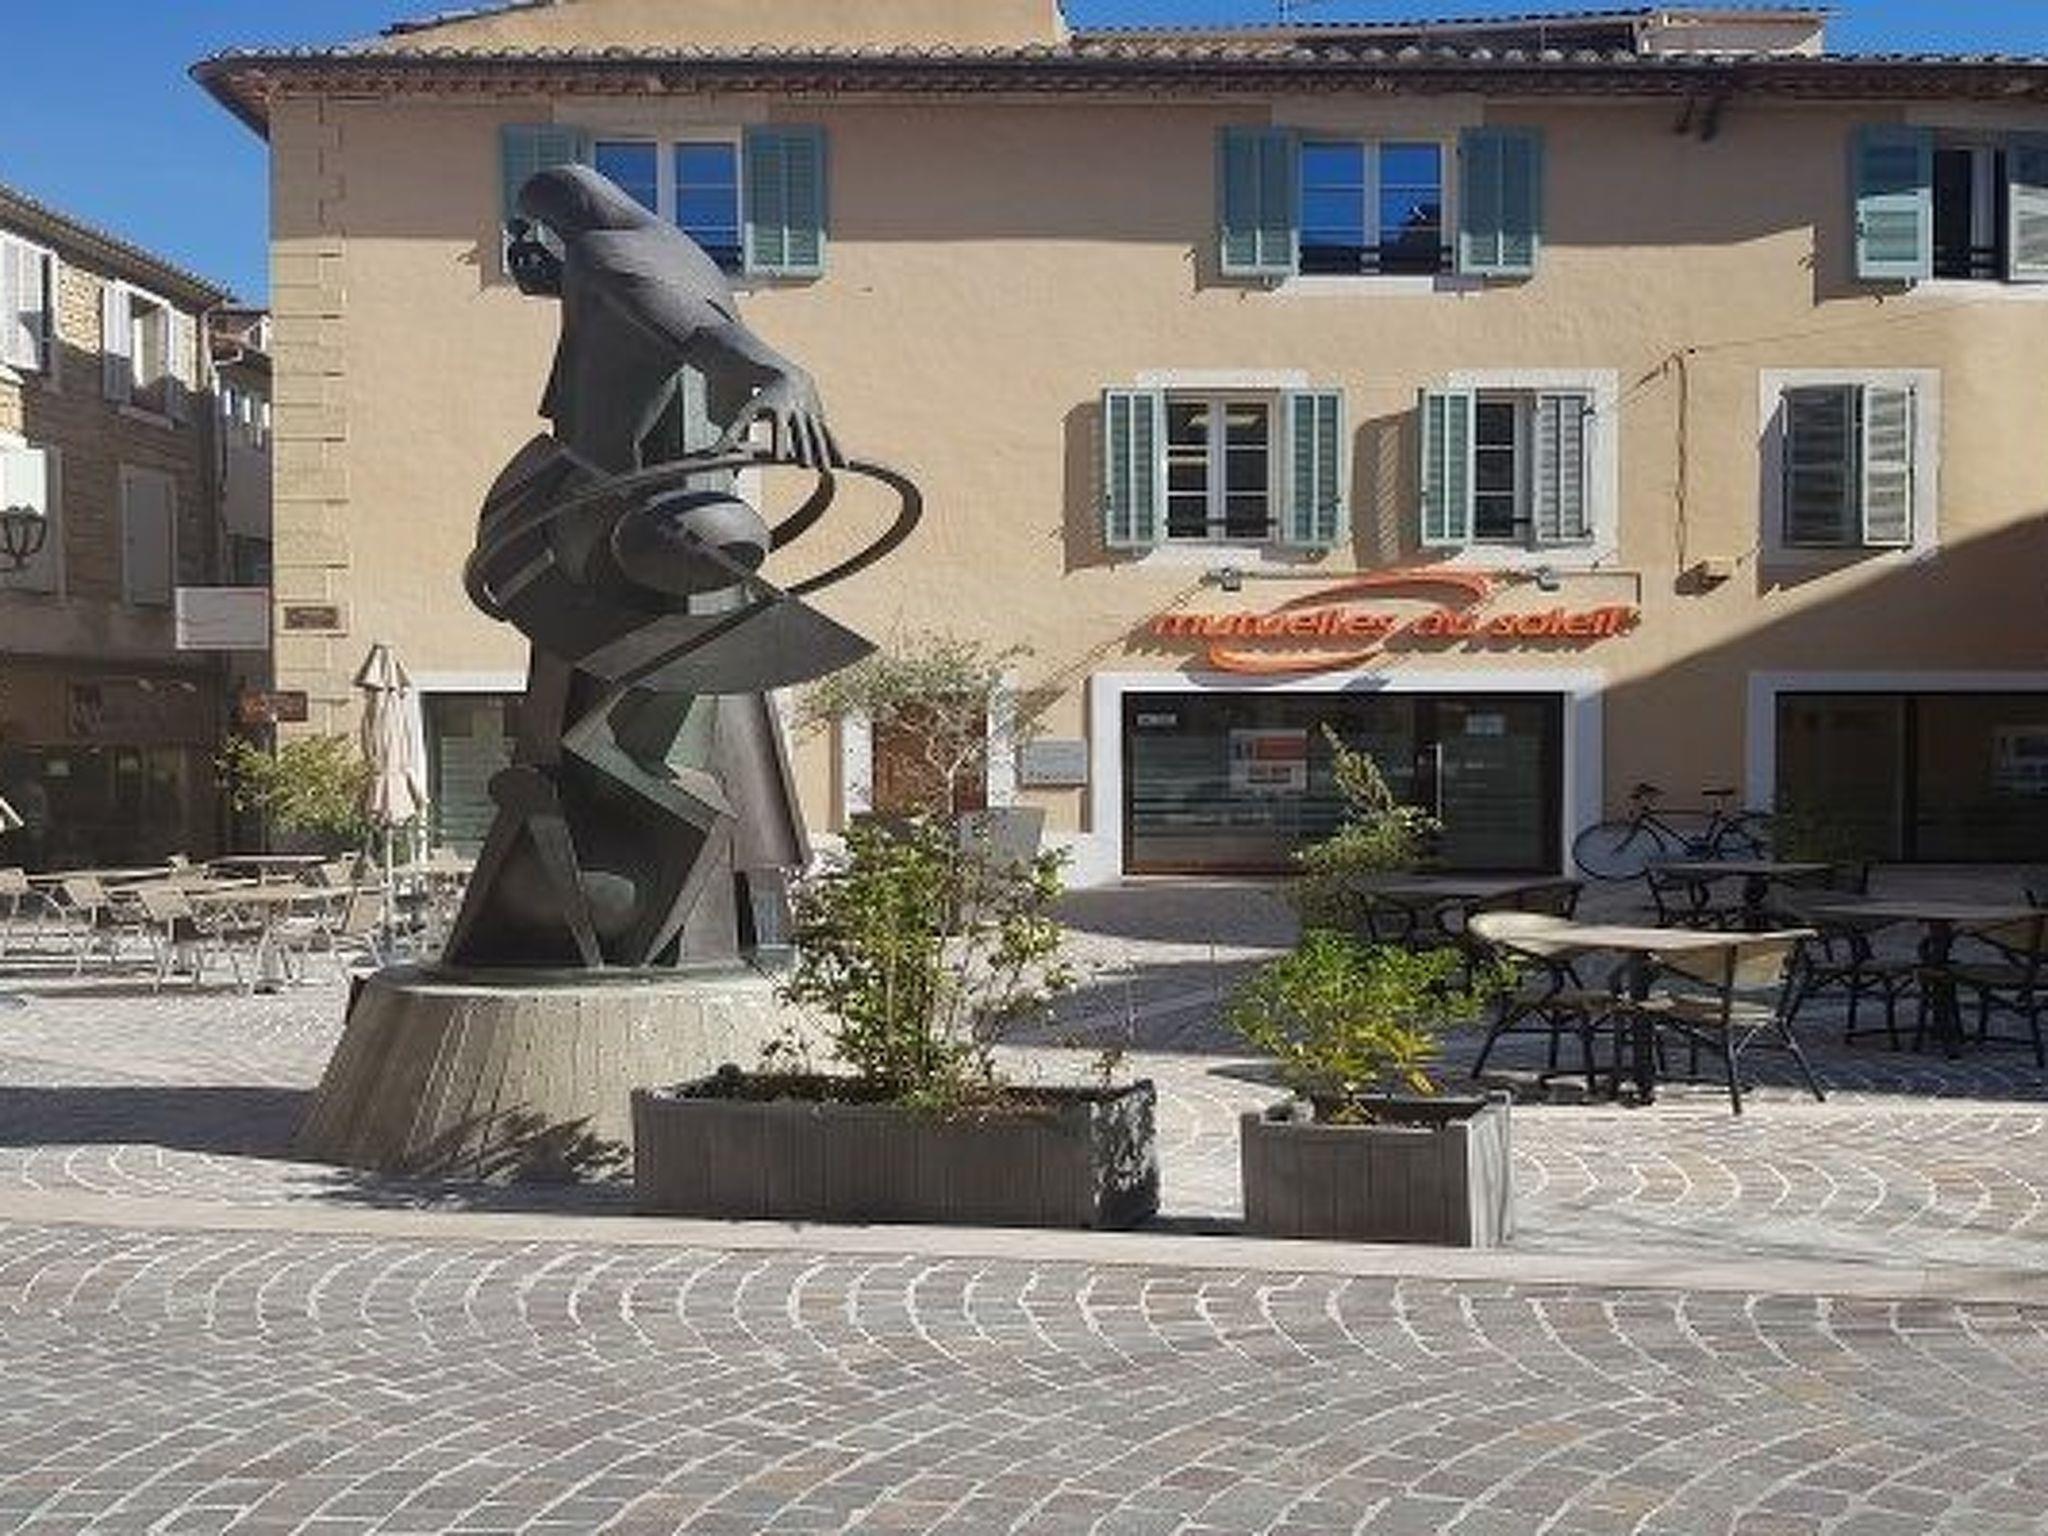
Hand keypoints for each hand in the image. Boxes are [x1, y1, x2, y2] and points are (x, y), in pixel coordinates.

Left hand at [714, 369, 841, 468]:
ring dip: (823, 452)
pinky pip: (828, 433)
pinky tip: (844, 463)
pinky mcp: (819, 415)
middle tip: (809, 467)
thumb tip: (713, 453)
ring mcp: (810, 410)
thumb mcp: (743, 412)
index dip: (779, 441)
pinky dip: (835, 447)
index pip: (778, 426)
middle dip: (806, 448)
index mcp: (777, 406)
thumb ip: (731, 433)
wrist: (782, 373)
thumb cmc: (757, 397)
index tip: (780, 458)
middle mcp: (796, 407)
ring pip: (818, 433)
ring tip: (826, 470)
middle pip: (801, 430)